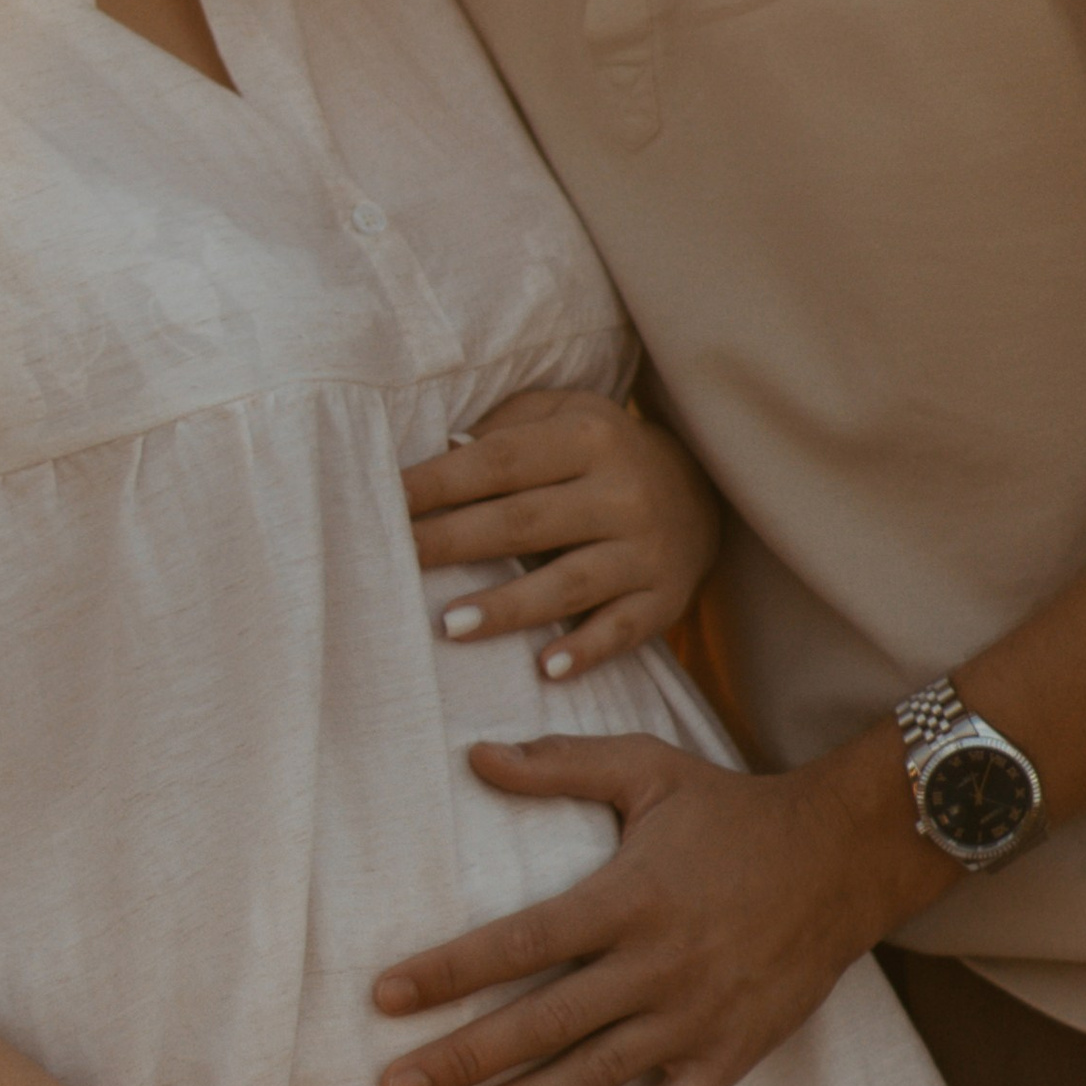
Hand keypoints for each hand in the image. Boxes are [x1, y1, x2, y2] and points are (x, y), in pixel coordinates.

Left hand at [372, 728, 948, 1085]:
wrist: (846, 856)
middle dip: (461, 1060)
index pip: (519, 943)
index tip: (385, 996)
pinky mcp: (732, 1054)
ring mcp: (696, 1018)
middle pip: (541, 1023)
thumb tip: (476, 754)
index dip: (448, 971)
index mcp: (627, 897)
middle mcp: (656, 965)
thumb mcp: (649, 769)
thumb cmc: (735, 808)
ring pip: (591, 1077)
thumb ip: (560, 764)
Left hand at [403, 392, 720, 681]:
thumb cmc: (597, 452)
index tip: (385, 500)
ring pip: (568, 582)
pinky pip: (622, 629)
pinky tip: (546, 669)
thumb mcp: (560, 416)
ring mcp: (646, 549)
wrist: (700, 488)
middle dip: (453, 542)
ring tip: (449, 624)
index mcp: (588, 436)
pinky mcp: (665, 598)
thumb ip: (502, 431)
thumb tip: (434, 458)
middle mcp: (622, 491)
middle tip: (394, 561)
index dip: (440, 481)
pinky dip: (586, 650)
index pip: (501, 461)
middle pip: (524, 522)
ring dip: (508, 606)